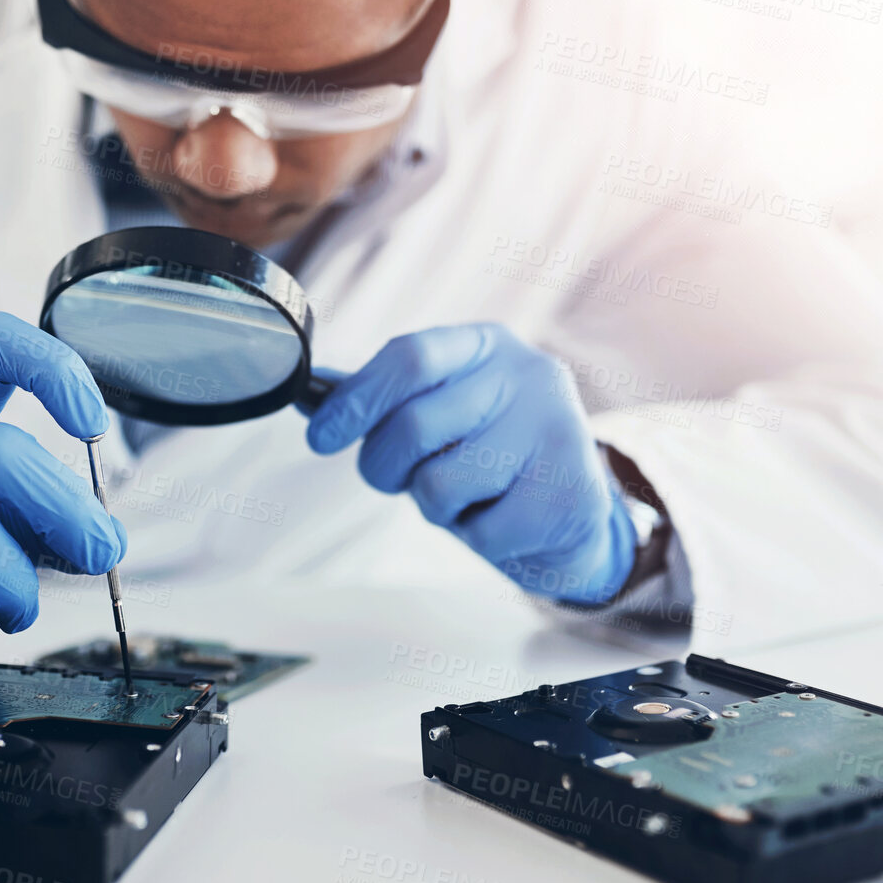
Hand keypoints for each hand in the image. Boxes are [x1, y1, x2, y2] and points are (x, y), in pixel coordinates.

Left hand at [305, 323, 635, 603]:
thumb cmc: (488, 459)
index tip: (319, 438)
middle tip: (394, 480)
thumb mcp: (441, 413)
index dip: (356, 399)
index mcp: (487, 345)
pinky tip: (506, 520)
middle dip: (383, 466)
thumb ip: (385, 402)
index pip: (409, 356)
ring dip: (436, 506)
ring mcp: (557, 432)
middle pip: (414, 424)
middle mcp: (529, 375)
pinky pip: (481, 532)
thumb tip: (309, 396)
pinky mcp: (572, 495)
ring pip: (440, 484)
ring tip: (469, 496)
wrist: (572, 516)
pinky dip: (477, 538)